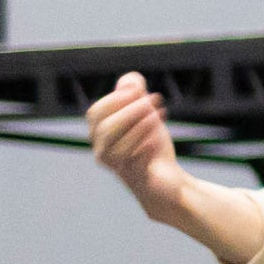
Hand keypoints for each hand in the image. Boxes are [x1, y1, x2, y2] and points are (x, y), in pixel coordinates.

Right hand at [83, 74, 191, 222]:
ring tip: (159, 115)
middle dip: (130, 110)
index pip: (96, 113)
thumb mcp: (146, 115)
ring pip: (119, 147)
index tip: (138, 90)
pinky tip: (157, 139)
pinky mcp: (138, 180)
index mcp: (100, 134)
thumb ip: (136, 94)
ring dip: (140, 126)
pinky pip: (137, 164)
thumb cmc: (151, 145)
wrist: (167, 181)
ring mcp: (119, 168)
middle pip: (106, 129)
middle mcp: (103, 152)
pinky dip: (147, 147)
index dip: (115, 99)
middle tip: (154, 99)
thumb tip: (130, 82)